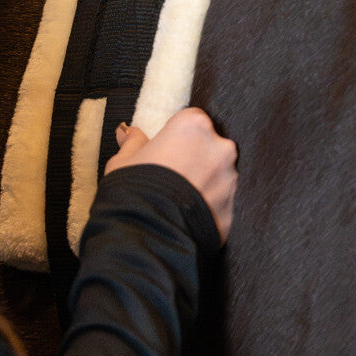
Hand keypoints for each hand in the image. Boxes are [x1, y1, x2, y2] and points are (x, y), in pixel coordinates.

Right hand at [104, 105, 237, 241]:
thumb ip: (132, 143)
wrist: (146, 233)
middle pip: (210, 147)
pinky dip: (207, 209)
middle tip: (172, 177)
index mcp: (193, 126)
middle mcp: (219, 148)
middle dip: (196, 159)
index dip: (178, 137)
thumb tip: (127, 132)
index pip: (192, 121)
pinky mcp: (232, 210)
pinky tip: (186, 216)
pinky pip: (220, 204)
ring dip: (204, 184)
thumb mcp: (123, 162)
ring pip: (219, 176)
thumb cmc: (132, 190)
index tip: (166, 150)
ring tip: (178, 200)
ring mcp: (230, 180)